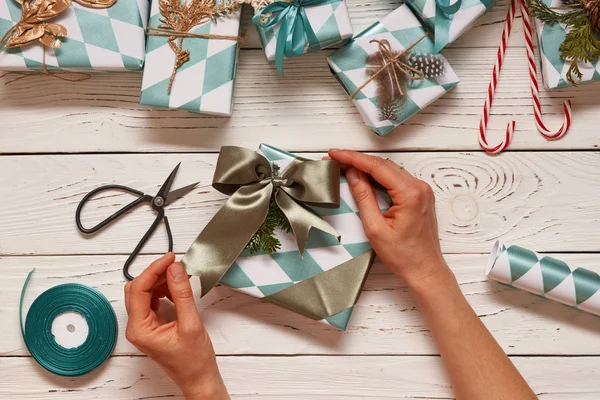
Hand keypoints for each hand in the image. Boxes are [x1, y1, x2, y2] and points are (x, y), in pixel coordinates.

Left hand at [124, 253, 228, 399]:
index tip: (170, 258)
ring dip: (161, 281)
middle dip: (156, 273)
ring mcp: (144, 325)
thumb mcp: (191, 324)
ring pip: (145, 292)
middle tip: (176, 264)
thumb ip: (182, 294)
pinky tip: (177, 289)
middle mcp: (137, 327)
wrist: (199, 378)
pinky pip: (153, 300)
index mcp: (140, 329)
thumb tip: (175, 269)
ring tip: (180, 275)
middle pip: (138, 288)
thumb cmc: (193, 361)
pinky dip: (164, 290)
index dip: (154, 270)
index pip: (139, 289)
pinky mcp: (152, 324)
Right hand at [328, 149, 450, 289]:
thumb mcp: (375, 228)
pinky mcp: (420, 196)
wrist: (425, 270)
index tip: (334, 154)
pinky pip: (396, 179)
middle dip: (357, 160)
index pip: (376, 167)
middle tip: (335, 159)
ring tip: (344, 166)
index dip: (352, 158)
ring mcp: (422, 190)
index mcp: (410, 193)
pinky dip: (378, 176)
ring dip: (367, 167)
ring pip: (389, 170)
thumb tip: (353, 174)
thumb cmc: (403, 255)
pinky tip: (363, 177)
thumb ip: (364, 197)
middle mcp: (419, 187)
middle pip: (383, 165)